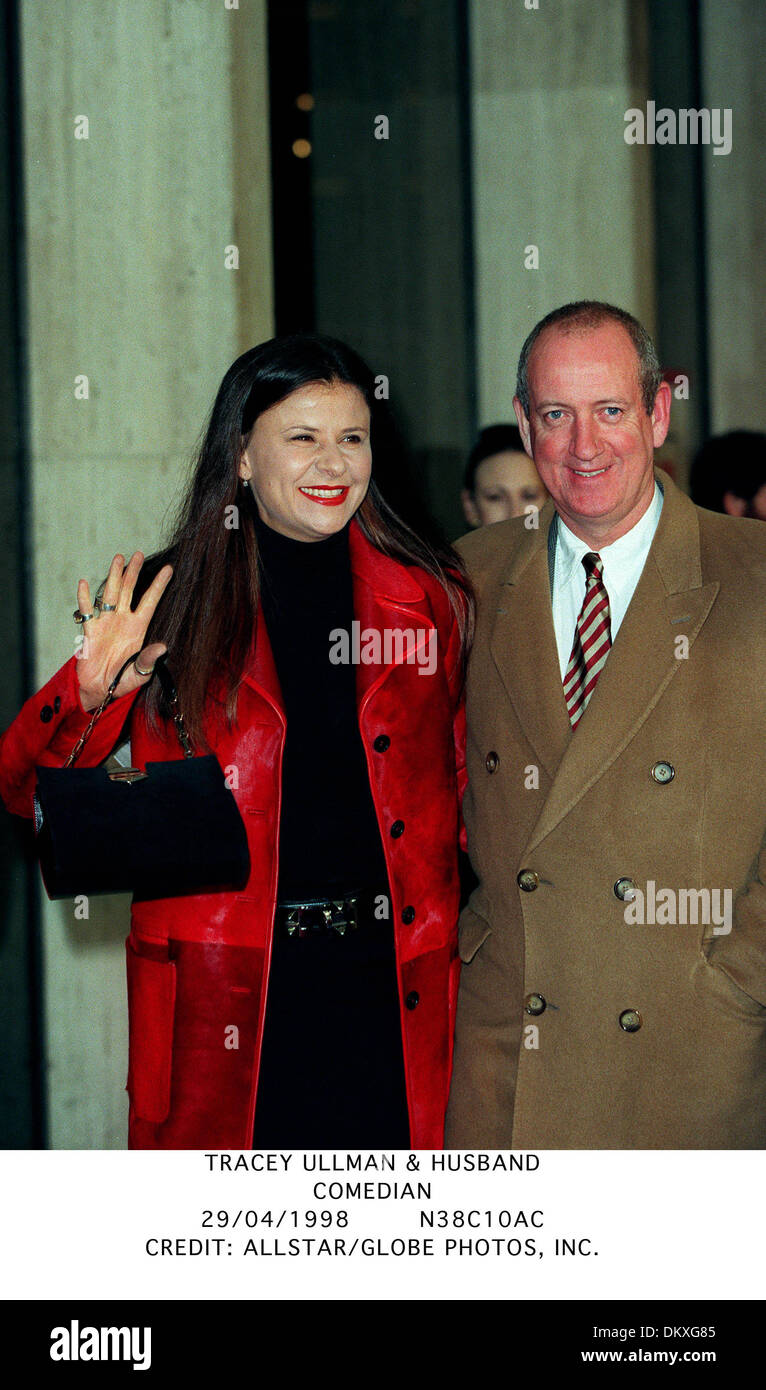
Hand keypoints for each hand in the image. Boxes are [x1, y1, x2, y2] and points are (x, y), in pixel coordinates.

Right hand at [75, 552, 173, 709]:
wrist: (100, 690)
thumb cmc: (123, 682)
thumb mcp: (140, 673)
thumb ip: (149, 660)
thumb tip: (163, 648)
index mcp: (138, 628)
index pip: (151, 602)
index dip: (159, 585)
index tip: (170, 569)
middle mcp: (123, 621)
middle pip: (129, 591)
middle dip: (134, 572)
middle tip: (139, 553)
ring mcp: (106, 623)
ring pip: (110, 594)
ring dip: (113, 576)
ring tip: (119, 558)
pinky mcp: (90, 630)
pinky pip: (87, 611)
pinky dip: (84, 598)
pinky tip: (84, 583)